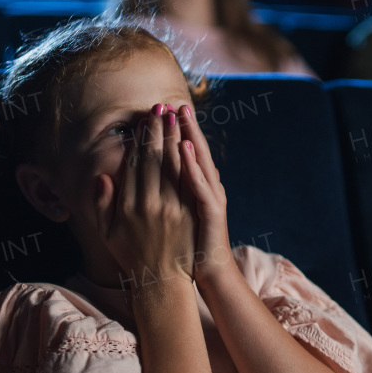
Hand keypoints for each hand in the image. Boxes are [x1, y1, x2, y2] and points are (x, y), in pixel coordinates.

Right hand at [94, 104, 196, 292]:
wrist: (161, 280)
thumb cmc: (131, 254)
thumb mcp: (108, 232)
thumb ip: (102, 205)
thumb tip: (101, 177)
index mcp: (126, 205)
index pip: (133, 163)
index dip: (138, 140)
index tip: (142, 121)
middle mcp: (147, 204)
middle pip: (153, 158)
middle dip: (157, 130)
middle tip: (160, 107)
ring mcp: (170, 208)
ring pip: (171, 164)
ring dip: (172, 137)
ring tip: (175, 115)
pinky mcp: (188, 213)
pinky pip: (188, 180)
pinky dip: (187, 159)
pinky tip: (188, 142)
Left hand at [177, 104, 232, 288]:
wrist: (208, 269)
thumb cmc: (188, 244)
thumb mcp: (179, 212)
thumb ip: (173, 189)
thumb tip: (169, 169)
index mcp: (195, 187)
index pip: (181, 154)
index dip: (171, 133)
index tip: (159, 112)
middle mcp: (206, 187)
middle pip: (191, 151)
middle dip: (180, 127)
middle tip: (170, 103)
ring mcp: (211, 197)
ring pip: (198, 162)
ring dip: (189, 136)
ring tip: (179, 115)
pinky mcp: (212, 211)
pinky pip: (201, 185)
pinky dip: (193, 166)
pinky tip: (184, 148)